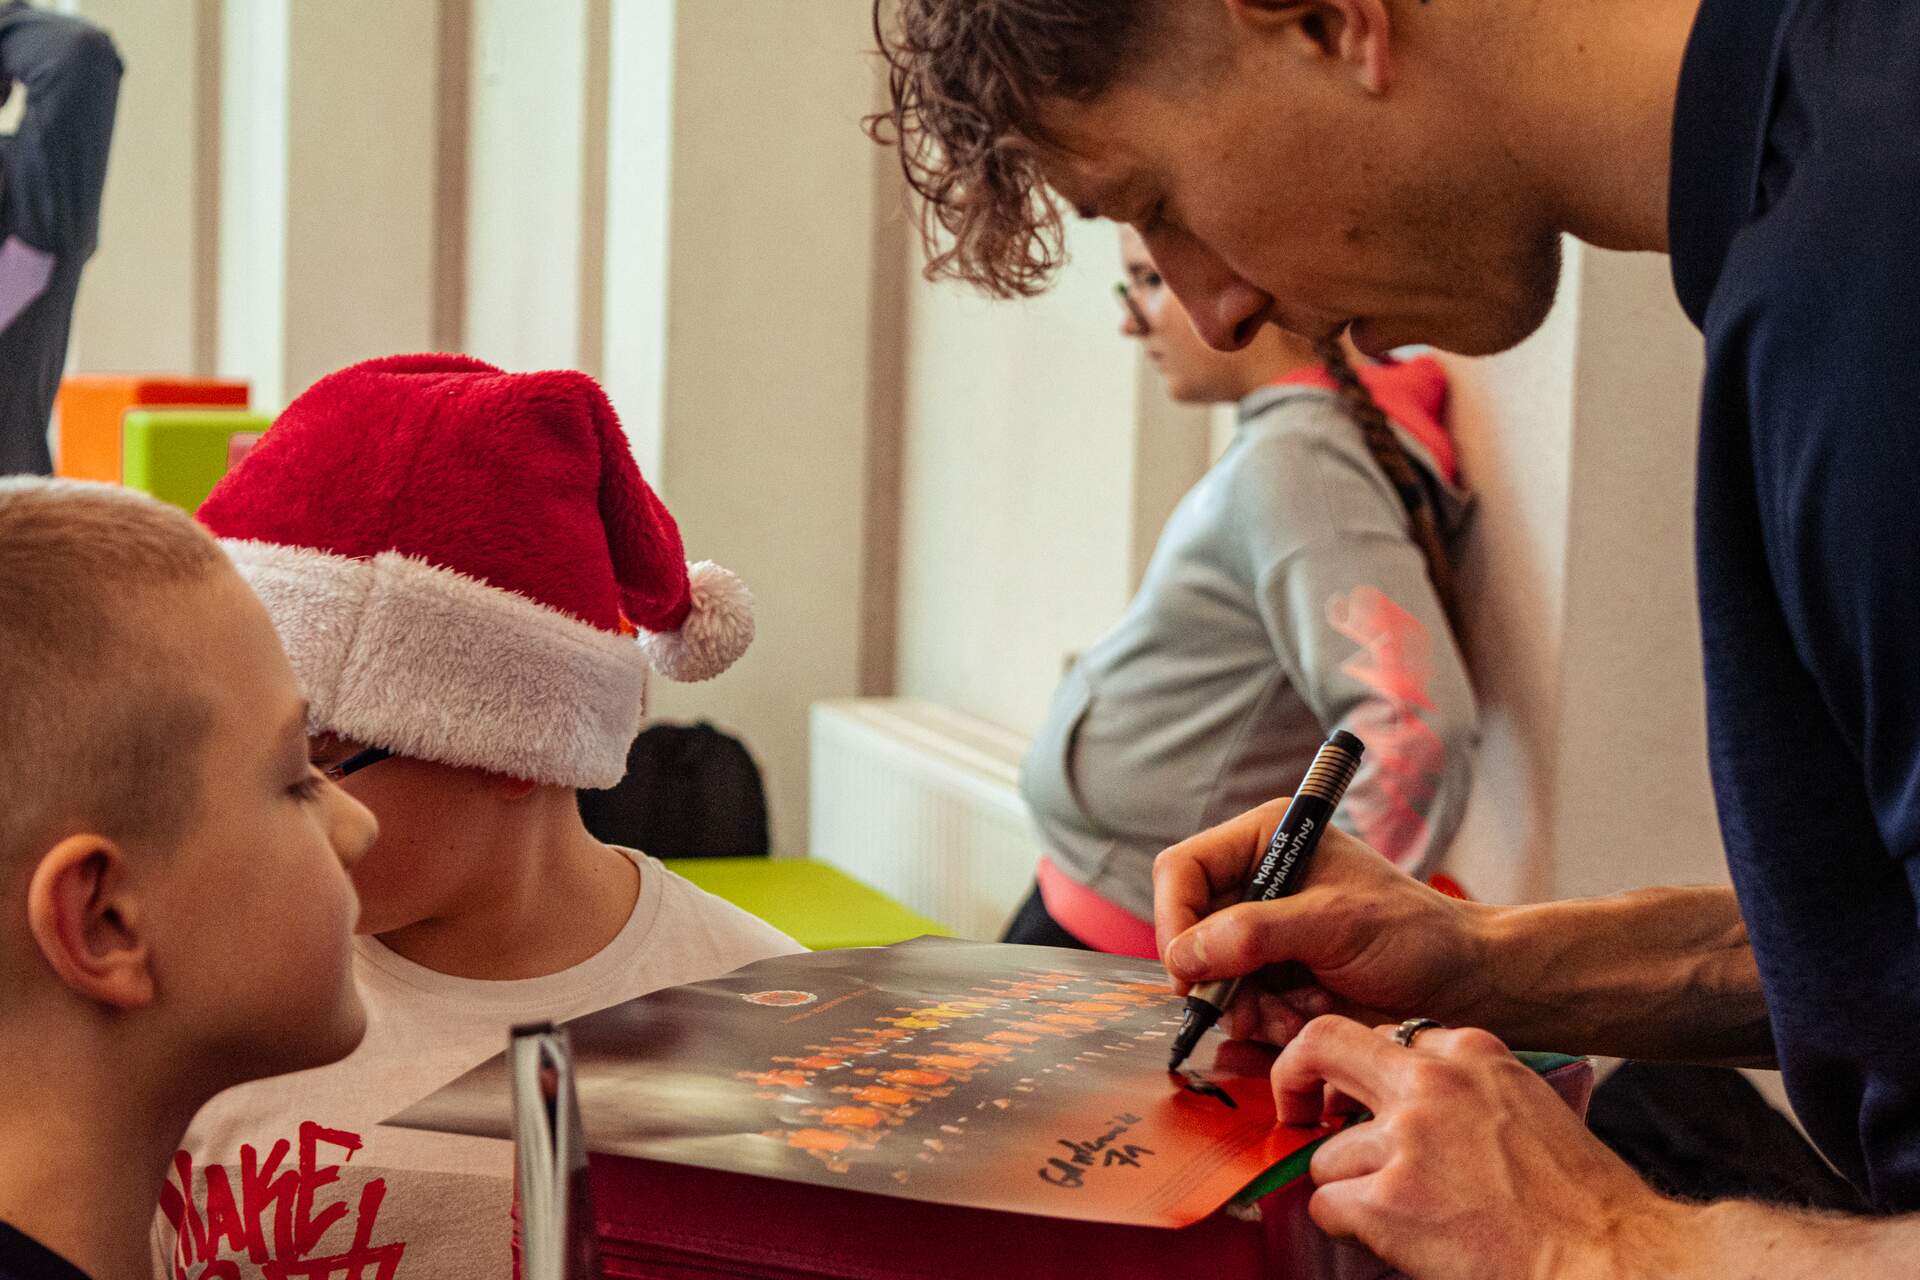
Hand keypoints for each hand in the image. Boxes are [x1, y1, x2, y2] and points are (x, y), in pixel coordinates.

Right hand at [1153, 798, 1492, 1042]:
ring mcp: (1263, 933)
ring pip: (1210, 975)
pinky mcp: (1274, 976)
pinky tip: (1304, 1020)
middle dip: (1215, 975)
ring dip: (1245, 1006)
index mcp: (1266, 840)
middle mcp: (1256, 882)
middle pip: (1189, 928)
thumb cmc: (1412, 935)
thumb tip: (1182, 956)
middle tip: (1243, 1009)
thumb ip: (1254, 934)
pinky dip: (1265, 1022)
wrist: (1461, 986)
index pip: (1184, 870)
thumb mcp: (1333, 924)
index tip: (1186, 970)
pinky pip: (1239, 1004)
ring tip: (1292, 1016)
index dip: (1175, 919)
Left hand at [1276, 1017, 1693, 1279]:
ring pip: (1324, 1154)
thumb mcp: (1529, 1104)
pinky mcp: (1386, 1199)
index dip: (1367, 1076)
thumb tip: (1410, 1103)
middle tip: (1295, 1109)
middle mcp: (1431, 1083)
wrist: (1606, 1256)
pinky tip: (1391, 1240)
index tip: (1358, 1100)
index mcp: (1472, 1051)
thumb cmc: (1581, 1200)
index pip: (1385, 1037)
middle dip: (1295, 1077)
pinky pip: (1326, 1204)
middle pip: (1323, 1046)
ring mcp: (1405, 1139)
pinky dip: (1347, 1228)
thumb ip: (1466, 1089)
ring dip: (1349, 1187)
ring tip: (1402, 1215)